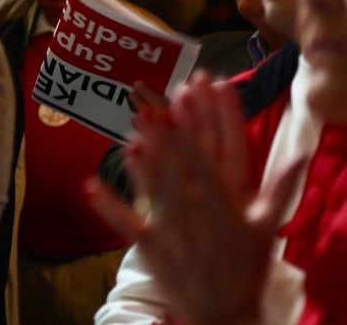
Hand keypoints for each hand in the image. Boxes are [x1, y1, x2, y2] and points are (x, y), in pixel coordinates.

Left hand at [87, 73, 304, 324]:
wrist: (225, 310)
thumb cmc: (245, 263)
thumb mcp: (268, 224)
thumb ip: (282, 185)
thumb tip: (302, 153)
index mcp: (226, 200)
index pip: (213, 151)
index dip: (203, 120)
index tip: (195, 89)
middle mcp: (198, 209)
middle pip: (180, 160)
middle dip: (168, 127)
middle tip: (155, 94)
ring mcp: (172, 226)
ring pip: (154, 183)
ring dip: (141, 156)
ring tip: (131, 124)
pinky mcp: (149, 244)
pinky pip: (125, 222)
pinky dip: (109, 206)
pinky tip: (90, 185)